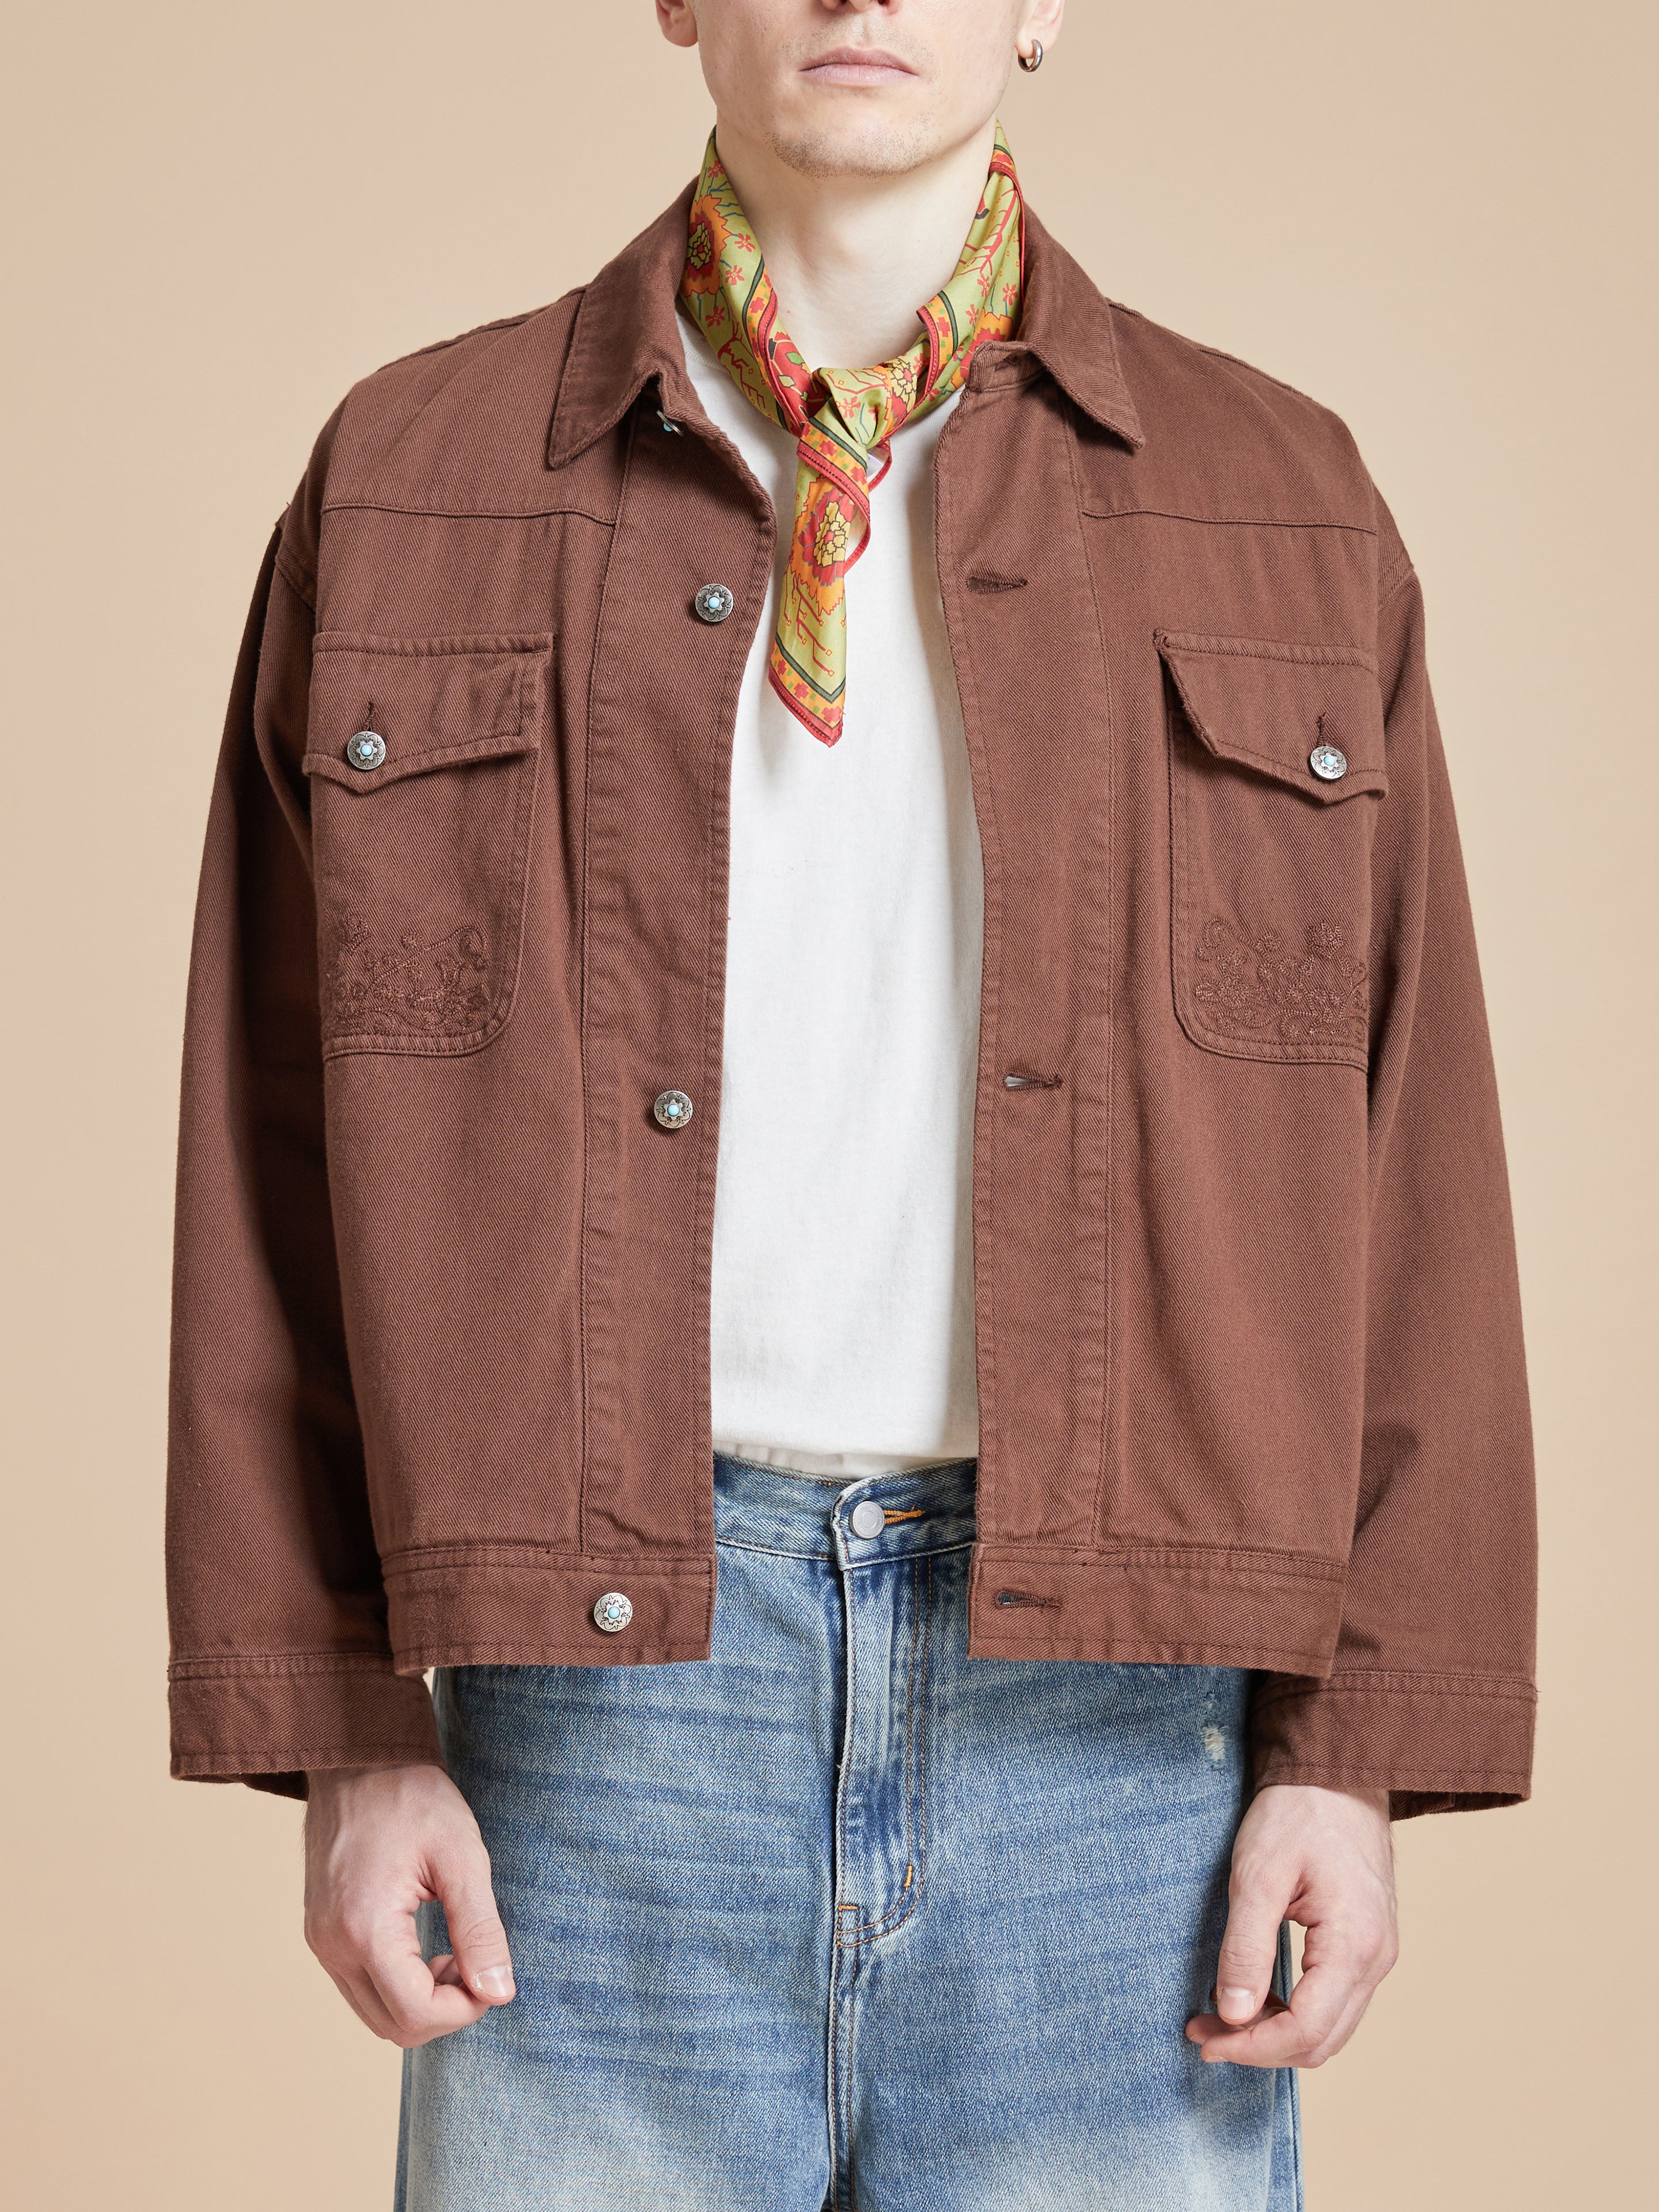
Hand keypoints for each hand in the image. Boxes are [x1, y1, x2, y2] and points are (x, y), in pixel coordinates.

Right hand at [303, 1761, 516, 2046]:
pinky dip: (398, 1984)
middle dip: (445, 2011)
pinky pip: (360, 1986)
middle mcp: (332, 1946)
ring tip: (455, 1953)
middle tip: (476, 1965)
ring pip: (375, 2013)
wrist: (359, 1757)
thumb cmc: (413, 1797)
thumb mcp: (462, 1857)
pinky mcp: (321, 1933)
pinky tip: (426, 1947)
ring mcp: (321, 1942)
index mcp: (365, 1928)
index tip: (492, 1977)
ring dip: (421, 2001)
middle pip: (393, 2025)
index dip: (464, 2009)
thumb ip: (480, 1930)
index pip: (416, 2013)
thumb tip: (500, 1993)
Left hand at [1186, 1782, 1397, 2068]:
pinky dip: (1295, 2013)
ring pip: (1330, 2028)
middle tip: (1204, 2031)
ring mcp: (1377, 1954)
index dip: (1251, 2046)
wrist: (1336, 1774)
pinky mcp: (1367, 1944)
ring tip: (1223, 2017)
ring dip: (1275, 2033)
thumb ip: (1246, 1949)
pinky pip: (1334, 2002)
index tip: (1206, 2039)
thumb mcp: (1258, 1875)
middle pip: (1320, 2041)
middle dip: (1259, 2047)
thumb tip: (1233, 2015)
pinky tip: (1257, 1997)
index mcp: (1354, 1945)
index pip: (1304, 2030)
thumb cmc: (1297, 1814)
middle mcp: (1376, 1960)